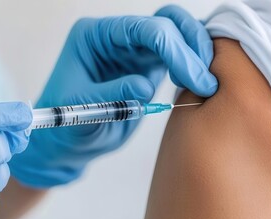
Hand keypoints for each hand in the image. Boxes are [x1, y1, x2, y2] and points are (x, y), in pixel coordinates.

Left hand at [10, 5, 215, 187]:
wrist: (67, 144)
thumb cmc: (64, 126)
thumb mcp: (80, 111)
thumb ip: (111, 95)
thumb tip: (145, 86)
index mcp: (95, 36)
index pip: (141, 29)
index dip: (172, 49)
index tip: (192, 77)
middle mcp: (116, 36)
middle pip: (165, 22)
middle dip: (190, 47)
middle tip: (205, 81)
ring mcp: (133, 49)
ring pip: (177, 32)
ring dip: (196, 52)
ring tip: (206, 83)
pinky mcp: (148, 66)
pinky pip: (178, 54)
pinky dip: (193, 64)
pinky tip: (200, 84)